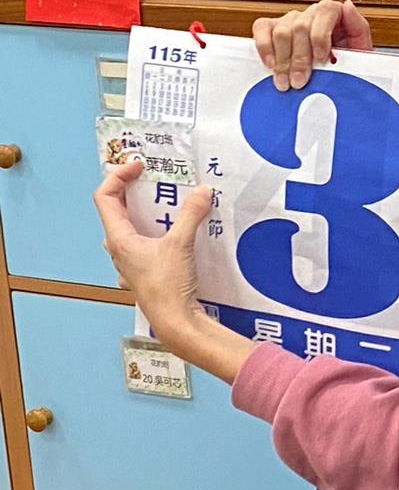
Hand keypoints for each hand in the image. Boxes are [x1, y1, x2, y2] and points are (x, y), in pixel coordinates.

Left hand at [94, 161, 211, 350]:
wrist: (177, 322)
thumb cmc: (168, 288)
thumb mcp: (181, 244)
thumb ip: (191, 214)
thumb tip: (201, 192)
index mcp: (120, 239)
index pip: (106, 197)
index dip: (118, 176)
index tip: (138, 167)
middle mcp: (120, 250)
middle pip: (116, 212)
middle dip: (132, 192)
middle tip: (150, 181)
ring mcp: (130, 263)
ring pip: (128, 230)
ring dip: (143, 213)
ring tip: (165, 205)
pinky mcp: (144, 272)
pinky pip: (143, 245)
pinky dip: (154, 233)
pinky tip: (173, 235)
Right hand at [252, 0, 372, 91]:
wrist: (338, 77)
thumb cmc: (349, 63)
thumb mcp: (361, 49)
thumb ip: (358, 28)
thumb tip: (347, 5)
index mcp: (334, 13)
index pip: (326, 11)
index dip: (321, 36)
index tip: (322, 59)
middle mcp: (311, 14)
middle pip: (300, 27)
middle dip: (299, 58)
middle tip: (299, 82)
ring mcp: (291, 20)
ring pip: (282, 32)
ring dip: (283, 61)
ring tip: (286, 82)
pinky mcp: (273, 28)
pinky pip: (262, 28)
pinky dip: (264, 46)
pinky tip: (271, 64)